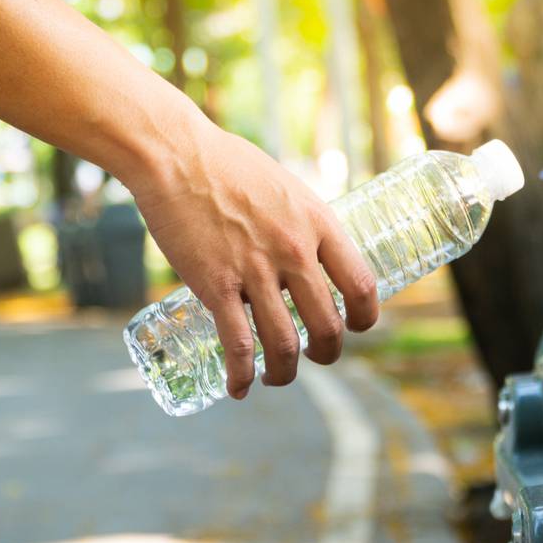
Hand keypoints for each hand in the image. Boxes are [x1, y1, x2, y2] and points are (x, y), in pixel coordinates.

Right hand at [129, 115, 378, 399]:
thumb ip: (299, 222)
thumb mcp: (285, 187)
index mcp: (319, 223)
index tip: (356, 327)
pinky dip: (241, 375)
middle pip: (328, 325)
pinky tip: (238, 387)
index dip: (366, 317)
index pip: (362, 284)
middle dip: (327, 353)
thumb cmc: (228, 164)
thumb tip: (306, 248)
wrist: (176, 155)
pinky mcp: (216, 285)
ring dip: (284, 372)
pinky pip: (238, 344)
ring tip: (276, 377)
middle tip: (315, 356)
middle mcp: (295, 250)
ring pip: (284, 344)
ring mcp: (256, 270)